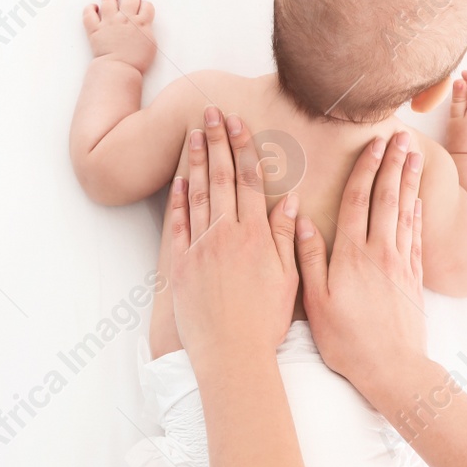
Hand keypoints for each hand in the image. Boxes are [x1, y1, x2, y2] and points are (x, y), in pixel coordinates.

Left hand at [82, 0, 156, 72]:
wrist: (120, 69)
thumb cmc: (136, 62)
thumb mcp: (150, 45)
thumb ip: (147, 31)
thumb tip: (144, 25)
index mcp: (141, 23)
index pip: (147, 6)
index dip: (145, 5)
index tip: (143, 7)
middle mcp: (125, 18)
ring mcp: (109, 22)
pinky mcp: (95, 29)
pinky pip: (89, 14)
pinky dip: (90, 8)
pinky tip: (93, 7)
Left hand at [169, 106, 299, 367]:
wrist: (231, 354)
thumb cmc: (264, 321)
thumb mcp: (288, 278)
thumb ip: (287, 236)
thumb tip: (289, 201)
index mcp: (255, 235)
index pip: (248, 179)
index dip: (243, 147)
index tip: (238, 121)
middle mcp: (226, 235)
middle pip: (220, 177)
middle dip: (216, 141)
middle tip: (210, 112)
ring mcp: (200, 248)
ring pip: (197, 194)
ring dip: (195, 161)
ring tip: (193, 133)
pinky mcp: (180, 265)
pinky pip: (177, 224)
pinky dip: (177, 199)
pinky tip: (177, 179)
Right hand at [297, 132, 426, 396]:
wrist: (391, 368)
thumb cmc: (346, 340)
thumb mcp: (316, 301)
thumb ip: (308, 258)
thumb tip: (301, 220)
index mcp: (351, 255)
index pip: (358, 200)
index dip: (365, 168)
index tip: (373, 143)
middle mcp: (379, 252)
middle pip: (387, 197)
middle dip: (393, 164)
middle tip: (401, 136)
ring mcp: (400, 263)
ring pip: (405, 212)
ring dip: (409, 180)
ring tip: (413, 155)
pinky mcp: (413, 277)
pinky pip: (415, 236)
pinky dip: (417, 213)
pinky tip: (417, 200)